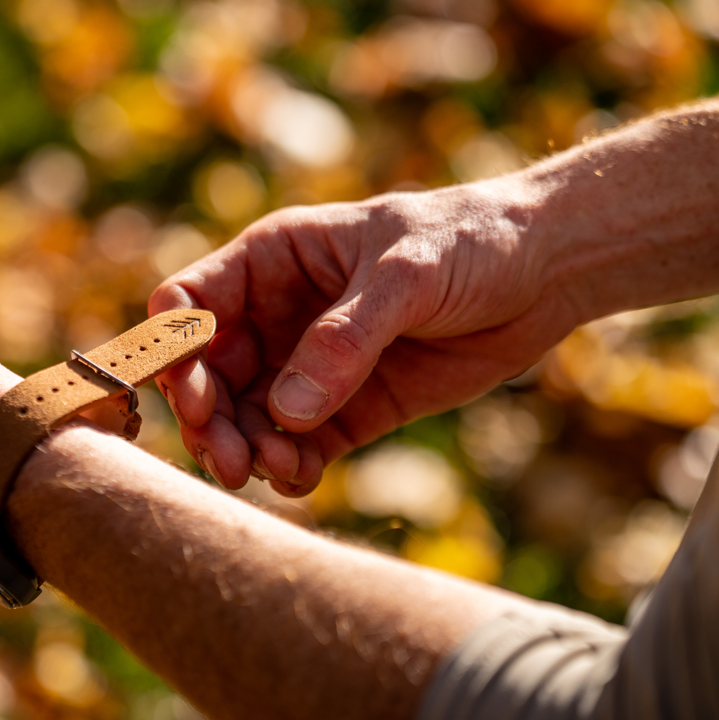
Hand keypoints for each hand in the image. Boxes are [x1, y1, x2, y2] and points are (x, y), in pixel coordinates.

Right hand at [148, 183, 579, 494]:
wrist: (544, 274)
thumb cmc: (470, 241)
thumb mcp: (407, 274)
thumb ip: (345, 338)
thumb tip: (285, 411)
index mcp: (271, 262)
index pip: (189, 303)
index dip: (174, 348)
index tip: (193, 394)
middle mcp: (275, 317)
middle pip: (208, 376)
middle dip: (209, 420)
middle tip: (228, 461)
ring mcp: (307, 368)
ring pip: (246, 420)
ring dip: (247, 451)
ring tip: (279, 469)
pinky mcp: (345, 410)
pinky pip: (296, 448)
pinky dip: (288, 469)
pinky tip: (303, 477)